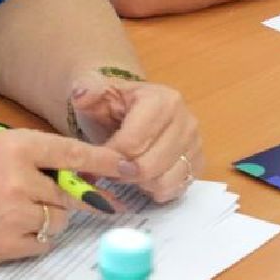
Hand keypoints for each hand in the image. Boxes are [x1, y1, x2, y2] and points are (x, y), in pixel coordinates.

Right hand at [0, 126, 128, 261]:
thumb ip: (34, 156)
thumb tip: (75, 173)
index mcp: (15, 145)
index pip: (72, 153)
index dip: (104, 162)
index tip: (128, 166)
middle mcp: (19, 178)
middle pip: (69, 194)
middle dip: (62, 196)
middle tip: (39, 194)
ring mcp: (13, 213)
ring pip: (58, 220)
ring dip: (48, 218)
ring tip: (15, 210)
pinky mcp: (6, 243)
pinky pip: (42, 243)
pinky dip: (34, 238)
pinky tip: (8, 227)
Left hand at [69, 70, 202, 203]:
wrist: (132, 108)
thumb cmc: (113, 105)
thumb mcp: (96, 94)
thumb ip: (86, 91)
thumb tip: (81, 94)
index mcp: (162, 100)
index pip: (132, 143)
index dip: (109, 158)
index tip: (96, 159)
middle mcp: (186, 121)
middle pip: (149, 166)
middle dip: (123, 173)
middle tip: (110, 169)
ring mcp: (194, 143)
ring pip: (164, 181)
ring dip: (140, 183)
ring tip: (127, 171)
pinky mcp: (198, 162)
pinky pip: (175, 189)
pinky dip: (156, 189)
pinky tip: (144, 177)